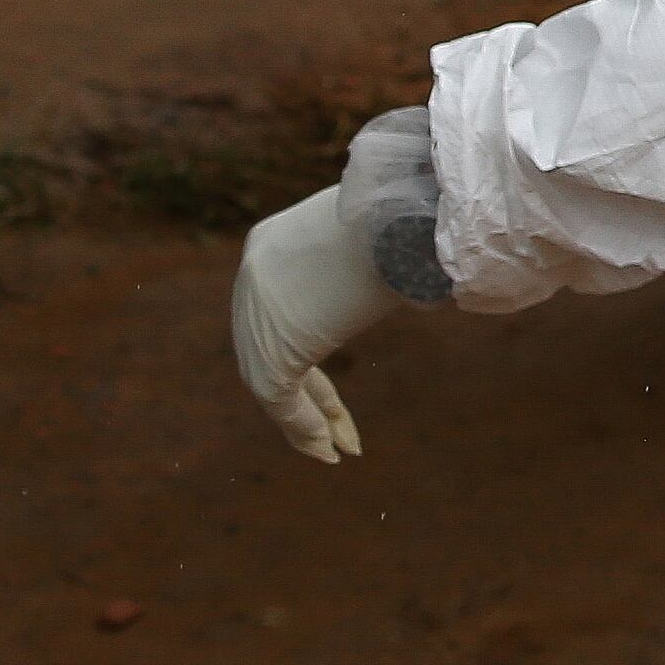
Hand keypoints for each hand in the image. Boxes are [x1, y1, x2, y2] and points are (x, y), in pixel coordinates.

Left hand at [231, 187, 400, 462]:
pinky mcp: (270, 346)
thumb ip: (372, 255)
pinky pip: (276, 395)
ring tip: (333, 450)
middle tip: (334, 429)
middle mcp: (254, 272)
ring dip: (305, 419)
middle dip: (306, 392)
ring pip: (268, 376)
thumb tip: (408, 268)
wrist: (409, 213)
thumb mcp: (377, 232)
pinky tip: (327, 448)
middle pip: (268, 344)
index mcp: (273, 241)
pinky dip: (301, 425)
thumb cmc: (411, 217)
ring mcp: (256, 310)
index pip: (278, 306)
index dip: (304, 340)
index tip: (328, 381)